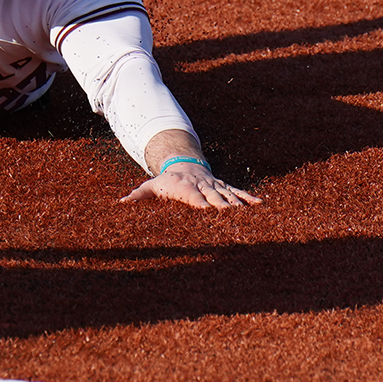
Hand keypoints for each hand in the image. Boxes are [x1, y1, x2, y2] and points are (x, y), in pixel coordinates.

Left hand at [120, 164, 262, 209]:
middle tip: (232, 218)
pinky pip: (238, 192)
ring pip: (228, 195)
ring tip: (248, 216)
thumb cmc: (165, 181)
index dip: (201, 204)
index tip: (208, 213)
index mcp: (184, 187)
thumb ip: (139, 195)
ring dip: (238, 205)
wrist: (183, 163)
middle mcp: (202, 186)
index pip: (193, 197)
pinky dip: (249, 198)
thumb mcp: (151, 186)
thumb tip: (121, 202)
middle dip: (223, 207)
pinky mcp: (224, 187)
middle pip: (214, 197)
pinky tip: (261, 205)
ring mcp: (214, 186)